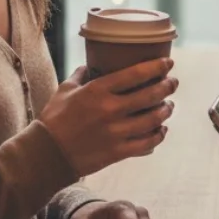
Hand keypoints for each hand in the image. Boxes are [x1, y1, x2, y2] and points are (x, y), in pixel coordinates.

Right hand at [39, 59, 177, 176]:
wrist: (45, 155)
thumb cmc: (53, 119)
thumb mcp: (65, 90)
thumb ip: (81, 75)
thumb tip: (91, 64)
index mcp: (98, 90)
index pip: (135, 74)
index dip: (156, 67)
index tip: (168, 64)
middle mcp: (110, 109)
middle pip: (150, 95)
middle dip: (167, 86)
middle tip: (173, 83)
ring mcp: (115, 132)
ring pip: (153, 119)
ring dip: (166, 110)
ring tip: (169, 105)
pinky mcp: (117, 152)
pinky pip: (147, 144)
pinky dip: (158, 136)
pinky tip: (161, 130)